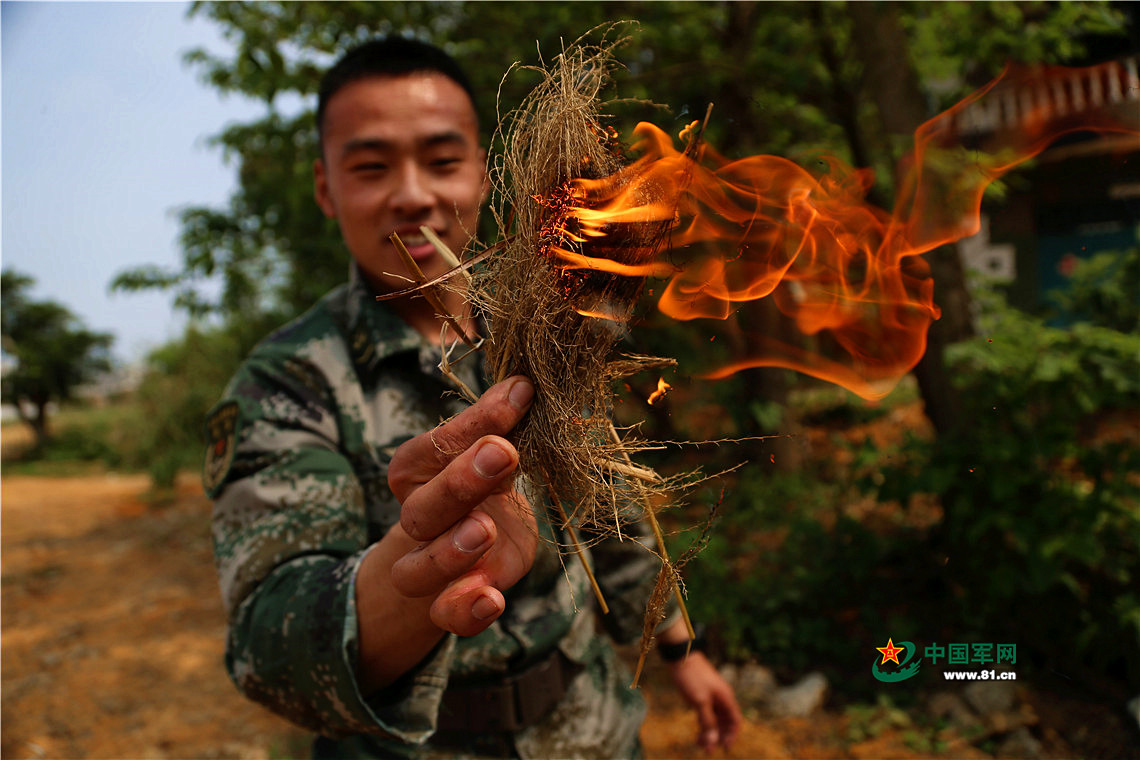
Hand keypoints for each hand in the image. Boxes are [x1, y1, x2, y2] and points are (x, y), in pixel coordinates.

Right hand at [387, 375, 537, 636]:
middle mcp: (418, 519)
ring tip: (485, 530)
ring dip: (450, 552)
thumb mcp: (494, 451)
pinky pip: (446, 616)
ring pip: (418, 570)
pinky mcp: (454, 601)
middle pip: (421, 509)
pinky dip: (465, 611)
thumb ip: (502, 426)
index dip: (470, 425)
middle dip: (460, 482)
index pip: (431, 447)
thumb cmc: (485, 483)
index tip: (519, 396)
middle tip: (502, 453)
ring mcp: (431, 566)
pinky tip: (492, 600)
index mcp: (418, 472)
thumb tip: (522, 385)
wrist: (476, 543)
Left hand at [667, 651, 742, 751]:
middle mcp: (722, 698)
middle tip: (708, 750)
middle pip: (725, 722)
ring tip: (700, 744)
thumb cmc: (692, 676)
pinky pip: (707, 713)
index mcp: (726, 698)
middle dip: (719, 736)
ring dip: (710, 731)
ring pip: (715, 719)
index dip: (732, 735)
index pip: (735, 721)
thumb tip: (713, 741)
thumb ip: (708, 721)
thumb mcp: (700, 701)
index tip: (724, 747)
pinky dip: (703, 723)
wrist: (680, 655)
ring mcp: (712, 696)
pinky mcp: (702, 694)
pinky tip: (697, 732)